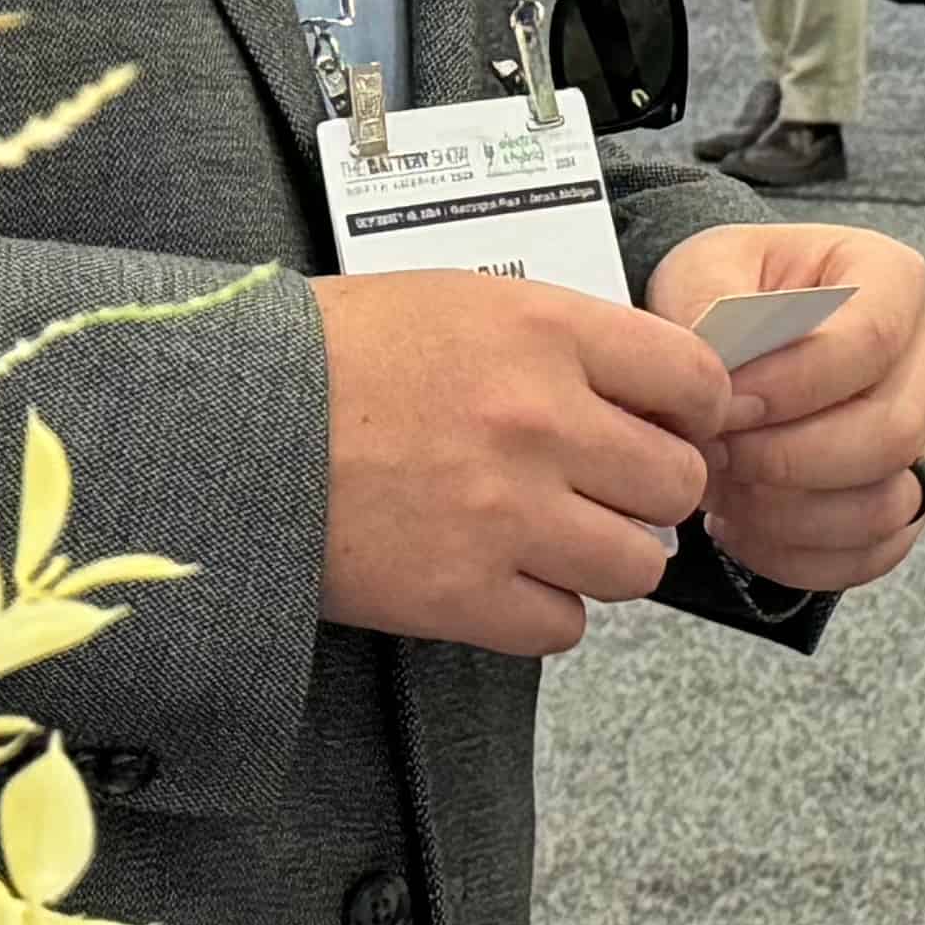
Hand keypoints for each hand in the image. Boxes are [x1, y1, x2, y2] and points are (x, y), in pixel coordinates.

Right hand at [312, 271, 732, 659]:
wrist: (230, 424)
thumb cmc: (334, 352)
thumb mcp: (458, 298)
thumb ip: (557, 340)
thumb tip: (637, 389)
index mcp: (546, 331)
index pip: (694, 381)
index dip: (692, 410)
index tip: (672, 423)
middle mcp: (541, 422)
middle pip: (676, 483)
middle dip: (649, 489)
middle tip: (606, 487)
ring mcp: (507, 514)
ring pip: (636, 566)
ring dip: (604, 556)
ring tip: (554, 535)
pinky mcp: (463, 596)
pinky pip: (563, 626)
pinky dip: (544, 610)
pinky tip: (504, 577)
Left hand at [649, 219, 924, 591]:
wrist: (737, 339)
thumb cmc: (727, 296)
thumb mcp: (703, 270)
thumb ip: (706, 303)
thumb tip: (720, 366)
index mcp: (893, 280)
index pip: (873, 338)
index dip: (796, 384)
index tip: (726, 404)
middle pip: (891, 434)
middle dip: (788, 460)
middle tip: (714, 456)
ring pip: (887, 506)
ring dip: (789, 515)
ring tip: (722, 490)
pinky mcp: (909, 501)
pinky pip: (872, 554)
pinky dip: (798, 556)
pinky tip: (741, 527)